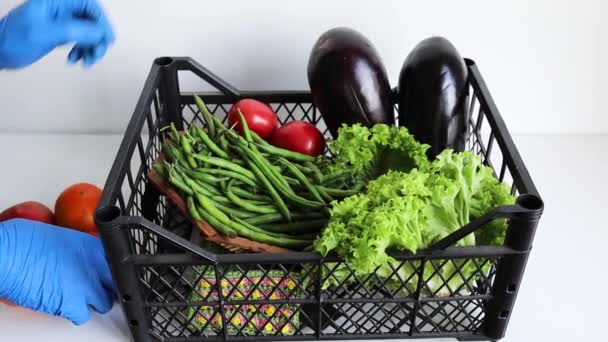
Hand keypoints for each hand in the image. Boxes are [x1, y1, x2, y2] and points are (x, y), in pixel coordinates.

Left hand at [0, 0, 114, 68]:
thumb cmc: (11, 38)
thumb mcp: (45, 32)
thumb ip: (74, 30)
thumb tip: (99, 31)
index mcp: (57, 1)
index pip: (89, 5)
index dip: (101, 22)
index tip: (106, 38)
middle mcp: (61, 8)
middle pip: (92, 20)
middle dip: (97, 38)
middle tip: (96, 54)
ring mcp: (61, 21)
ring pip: (89, 32)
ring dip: (92, 48)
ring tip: (86, 61)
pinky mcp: (61, 33)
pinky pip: (81, 40)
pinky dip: (82, 52)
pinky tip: (75, 59)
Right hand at [0, 218, 115, 324]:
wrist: (6, 255)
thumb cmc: (23, 241)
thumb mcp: (61, 236)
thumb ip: (79, 249)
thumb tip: (79, 257)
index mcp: (94, 246)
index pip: (119, 264)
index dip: (112, 272)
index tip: (107, 276)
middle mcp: (95, 266)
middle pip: (115, 285)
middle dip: (106, 288)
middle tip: (94, 289)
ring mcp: (86, 286)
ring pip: (104, 303)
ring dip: (93, 302)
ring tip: (78, 297)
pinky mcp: (71, 304)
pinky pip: (82, 316)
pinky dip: (75, 314)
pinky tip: (66, 306)